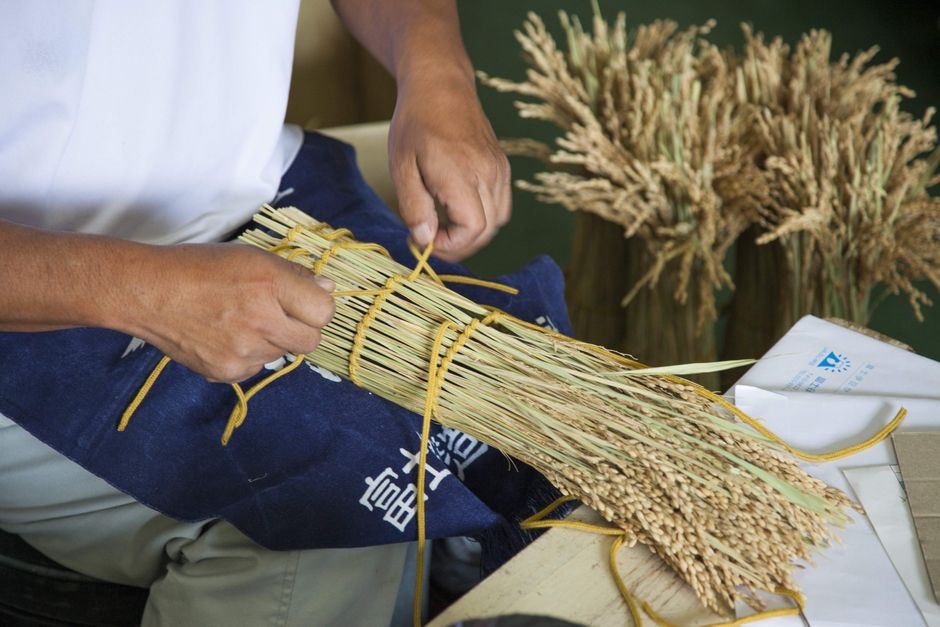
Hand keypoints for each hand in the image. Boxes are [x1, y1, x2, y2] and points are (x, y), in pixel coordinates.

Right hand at [125, 244, 334, 382]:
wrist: (148, 292)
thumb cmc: (199, 268)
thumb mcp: (252, 257)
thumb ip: (294, 275)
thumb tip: (328, 288)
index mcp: (270, 285)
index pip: (325, 312)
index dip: (318, 307)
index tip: (305, 302)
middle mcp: (261, 321)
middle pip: (310, 341)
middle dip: (301, 328)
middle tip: (278, 314)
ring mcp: (244, 351)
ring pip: (282, 354)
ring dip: (271, 340)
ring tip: (240, 319)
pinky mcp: (227, 372)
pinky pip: (256, 367)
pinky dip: (248, 355)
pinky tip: (225, 335)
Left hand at [388, 71, 511, 262]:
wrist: (440, 85)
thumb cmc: (415, 123)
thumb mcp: (402, 167)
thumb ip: (414, 207)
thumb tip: (425, 241)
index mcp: (462, 174)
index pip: (473, 229)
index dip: (451, 245)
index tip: (426, 241)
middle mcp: (488, 173)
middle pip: (487, 230)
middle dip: (459, 245)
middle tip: (430, 240)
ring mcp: (499, 169)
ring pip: (498, 220)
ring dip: (472, 233)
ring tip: (443, 226)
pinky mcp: (502, 166)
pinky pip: (500, 204)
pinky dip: (482, 216)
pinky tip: (457, 209)